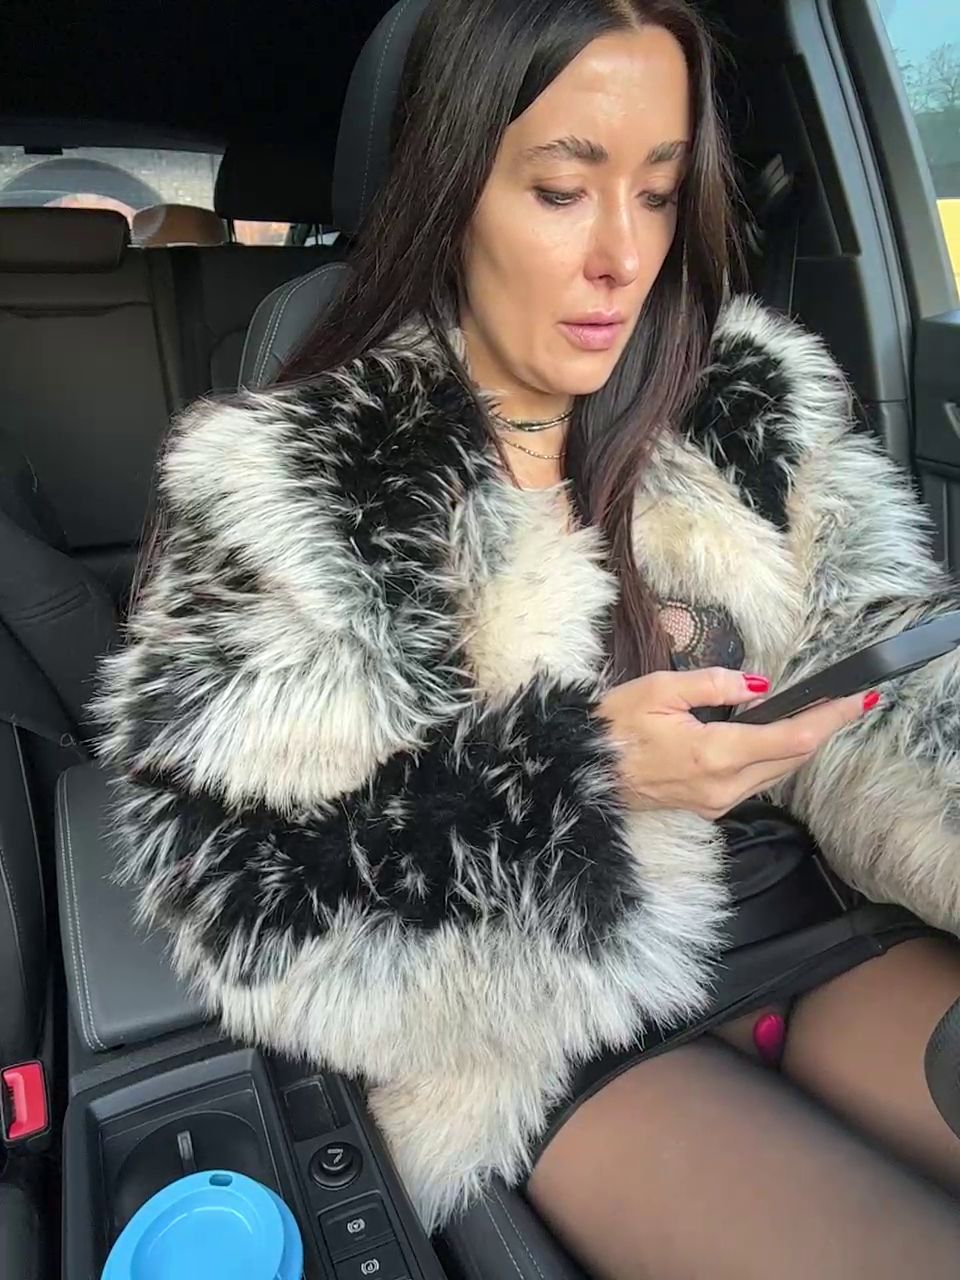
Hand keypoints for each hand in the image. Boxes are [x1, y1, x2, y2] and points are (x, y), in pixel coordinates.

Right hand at [596, 667, 872, 819]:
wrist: (580, 772)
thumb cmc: (611, 726)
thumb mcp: (658, 688)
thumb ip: (714, 684)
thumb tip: (760, 685)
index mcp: (713, 753)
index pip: (791, 737)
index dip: (831, 719)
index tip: (860, 700)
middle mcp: (723, 786)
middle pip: (793, 759)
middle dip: (824, 729)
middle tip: (848, 701)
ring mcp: (716, 802)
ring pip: (777, 774)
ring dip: (801, 745)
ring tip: (821, 715)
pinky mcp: (707, 807)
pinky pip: (756, 783)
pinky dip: (775, 759)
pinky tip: (777, 738)